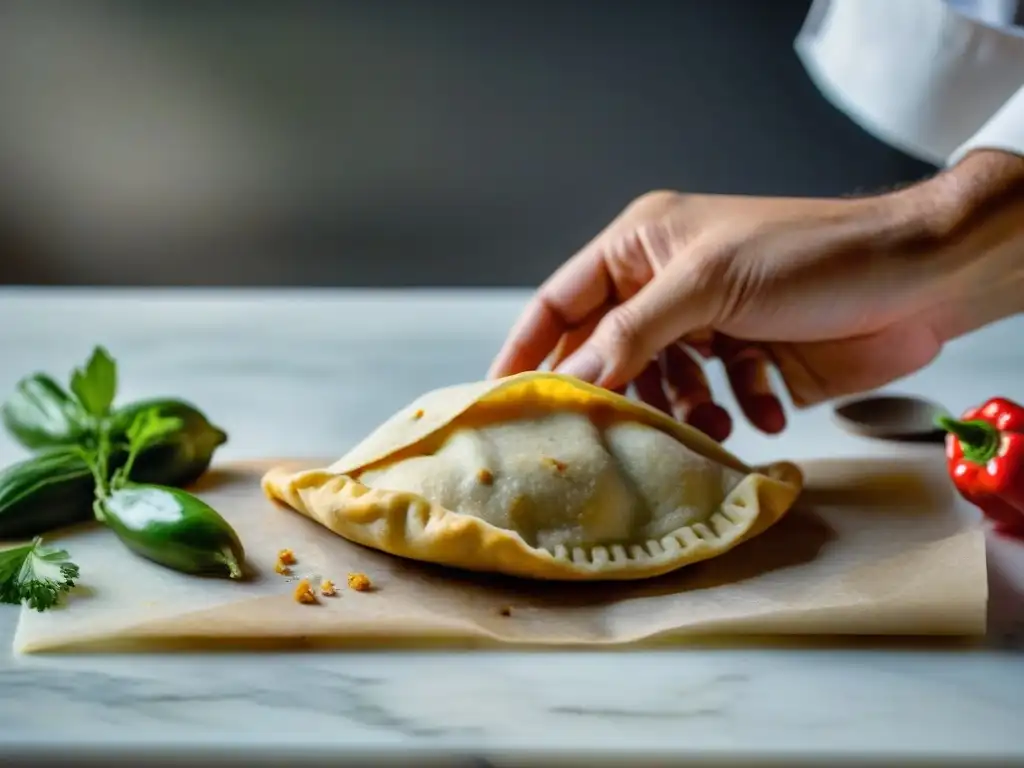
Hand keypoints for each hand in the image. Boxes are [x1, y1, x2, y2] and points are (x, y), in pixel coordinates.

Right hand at [489, 151, 1023, 440]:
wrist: (917, 279)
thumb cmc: (811, 256)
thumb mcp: (708, 284)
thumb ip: (633, 334)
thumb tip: (570, 382)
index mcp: (642, 247)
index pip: (562, 301)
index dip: (528, 349)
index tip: (498, 399)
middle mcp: (666, 287)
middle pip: (608, 352)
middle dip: (612, 396)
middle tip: (598, 441)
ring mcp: (707, 326)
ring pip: (660, 387)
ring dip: (678, 414)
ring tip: (707, 429)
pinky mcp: (745, 361)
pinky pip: (713, 400)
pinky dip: (730, 413)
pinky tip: (756, 414)